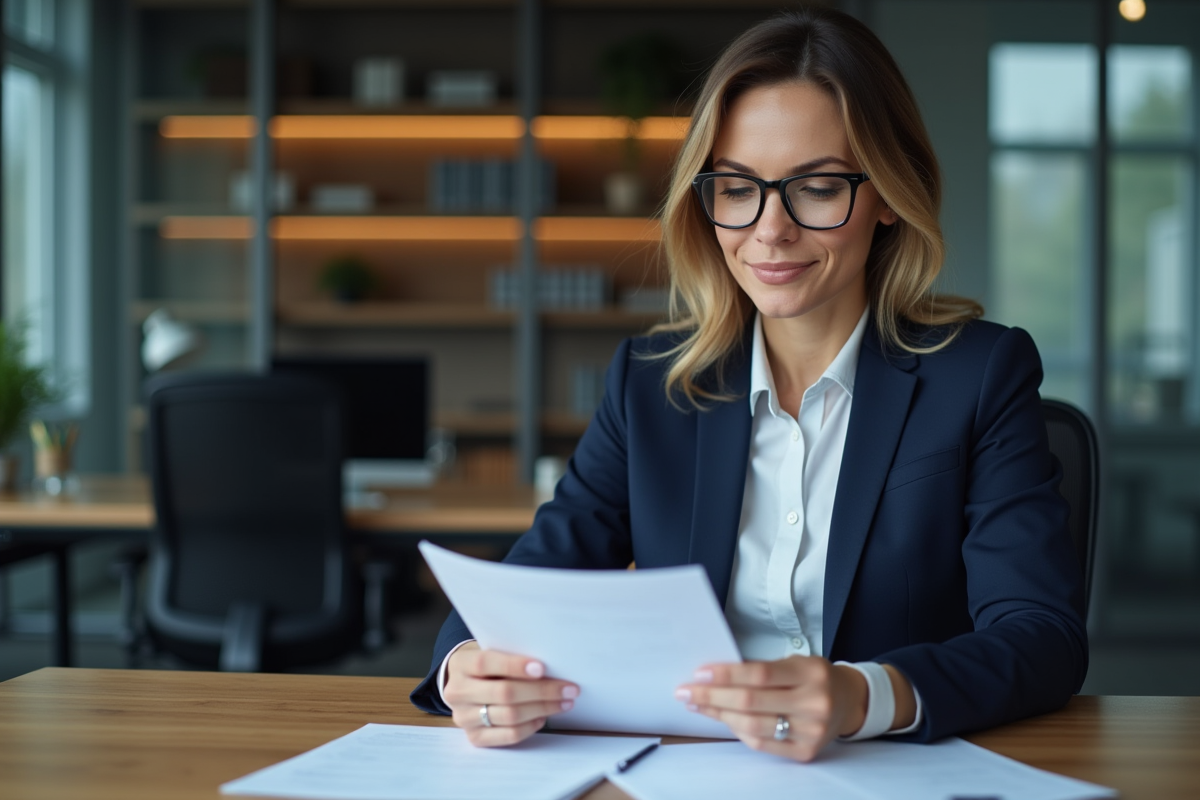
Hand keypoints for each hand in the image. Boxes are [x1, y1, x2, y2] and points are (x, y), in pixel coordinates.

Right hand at [443, 642, 579, 746]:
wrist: (463, 685)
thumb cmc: (487, 666)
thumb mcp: (492, 652)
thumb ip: (512, 656)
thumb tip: (551, 665)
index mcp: (461, 664)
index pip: (486, 663)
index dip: (515, 666)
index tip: (542, 668)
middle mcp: (458, 692)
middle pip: (504, 693)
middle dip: (542, 691)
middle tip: (569, 688)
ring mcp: (464, 718)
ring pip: (510, 716)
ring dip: (543, 708)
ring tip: (564, 702)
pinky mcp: (475, 737)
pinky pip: (509, 735)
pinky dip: (530, 726)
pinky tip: (543, 716)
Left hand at [674, 656, 867, 761]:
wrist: (849, 701)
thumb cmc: (814, 677)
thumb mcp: (795, 662)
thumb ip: (762, 670)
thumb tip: (715, 676)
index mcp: (810, 673)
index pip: (759, 674)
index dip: (726, 674)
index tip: (699, 674)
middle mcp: (814, 703)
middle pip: (751, 702)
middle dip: (713, 697)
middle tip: (686, 692)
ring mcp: (811, 731)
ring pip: (753, 726)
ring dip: (719, 715)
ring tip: (699, 706)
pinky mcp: (806, 752)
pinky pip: (762, 744)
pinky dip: (738, 731)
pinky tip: (723, 720)